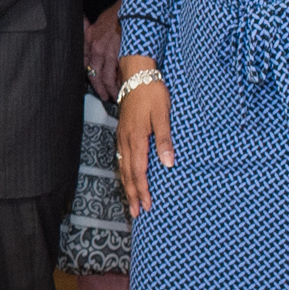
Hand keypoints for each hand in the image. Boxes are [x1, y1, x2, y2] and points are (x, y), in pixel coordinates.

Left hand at [83, 6, 122, 102]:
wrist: (134, 7)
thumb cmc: (119, 13)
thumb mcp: (100, 20)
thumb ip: (92, 28)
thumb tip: (85, 25)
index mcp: (89, 38)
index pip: (84, 62)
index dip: (88, 76)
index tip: (93, 84)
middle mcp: (95, 47)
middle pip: (92, 74)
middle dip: (99, 88)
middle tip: (104, 96)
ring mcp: (106, 52)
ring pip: (104, 77)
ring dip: (109, 89)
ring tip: (114, 97)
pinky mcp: (118, 55)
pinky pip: (115, 75)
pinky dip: (118, 84)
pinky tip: (122, 90)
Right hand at [116, 68, 173, 217]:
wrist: (136, 76)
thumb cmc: (152, 93)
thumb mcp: (163, 115)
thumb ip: (164, 139)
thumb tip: (167, 163)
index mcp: (137, 138)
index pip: (139, 171)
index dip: (143, 190)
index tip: (148, 206)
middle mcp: (126, 140)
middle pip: (127, 174)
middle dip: (132, 194)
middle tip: (137, 213)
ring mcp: (122, 137)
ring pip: (122, 167)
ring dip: (127, 186)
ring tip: (131, 201)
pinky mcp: (122, 133)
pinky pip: (121, 158)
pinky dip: (124, 173)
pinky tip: (127, 177)